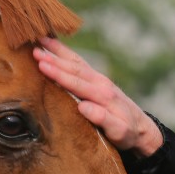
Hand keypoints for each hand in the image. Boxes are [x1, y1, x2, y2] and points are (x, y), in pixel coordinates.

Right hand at [33, 37, 162, 156]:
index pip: (78, 83)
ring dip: (58, 51)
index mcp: (104, 96)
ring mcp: (99, 79)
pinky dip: (65, 52)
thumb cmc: (128, 133)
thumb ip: (104, 119)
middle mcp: (101, 83)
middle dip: (54, 60)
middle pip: (75, 69)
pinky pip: (79, 63)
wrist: (141, 128)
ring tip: (39, 40)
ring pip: (76, 62)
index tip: (42, 65)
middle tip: (33, 50)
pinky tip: (53, 44)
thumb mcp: (120, 132)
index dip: (59, 74)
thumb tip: (83, 107)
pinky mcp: (96, 80)